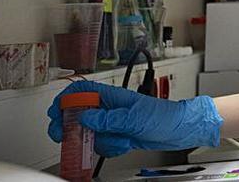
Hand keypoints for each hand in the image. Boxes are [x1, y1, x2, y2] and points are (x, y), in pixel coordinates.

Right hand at [47, 80, 222, 156]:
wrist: (181, 130)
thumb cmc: (165, 116)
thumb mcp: (136, 117)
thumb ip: (109, 119)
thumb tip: (86, 118)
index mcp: (112, 96)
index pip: (81, 91)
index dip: (66, 99)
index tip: (57, 113)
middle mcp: (109, 109)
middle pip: (78, 114)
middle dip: (70, 126)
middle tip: (68, 136)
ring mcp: (113, 123)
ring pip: (89, 133)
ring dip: (100, 141)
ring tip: (119, 140)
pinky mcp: (118, 136)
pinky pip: (102, 144)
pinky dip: (110, 148)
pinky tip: (124, 145)